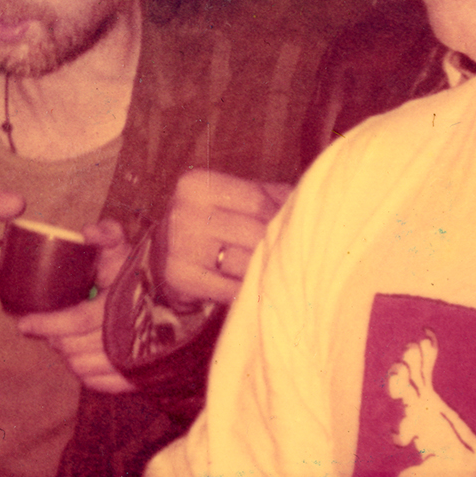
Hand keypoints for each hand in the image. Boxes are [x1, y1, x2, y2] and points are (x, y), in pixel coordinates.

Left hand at [13, 220, 132, 392]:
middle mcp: (129, 336)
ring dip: (68, 356)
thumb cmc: (139, 273)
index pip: (76, 320)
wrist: (175, 302)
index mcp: (120, 303)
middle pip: (75, 348)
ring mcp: (135, 361)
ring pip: (84, 368)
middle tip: (46, 328)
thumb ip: (107, 235)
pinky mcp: (139, 377)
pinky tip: (82, 358)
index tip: (23, 323)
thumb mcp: (123, 250)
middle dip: (55, 339)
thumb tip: (88, 232)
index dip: (47, 324)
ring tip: (63, 341)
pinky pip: (101, 384)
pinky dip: (86, 374)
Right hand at [158, 172, 289, 306]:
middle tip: (288, 254)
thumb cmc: (210, 223)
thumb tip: (314, 202)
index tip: (293, 229)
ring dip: (263, 270)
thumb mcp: (232, 198)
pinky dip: (246, 291)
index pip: (257, 201)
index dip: (280, 217)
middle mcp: (183, 212)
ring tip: (272, 270)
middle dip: (274, 246)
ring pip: (245, 263)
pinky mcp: (179, 278)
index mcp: (197, 185)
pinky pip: (231, 289)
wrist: (161, 255)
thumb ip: (270, 195)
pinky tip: (250, 287)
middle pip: (253, 233)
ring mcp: (179, 247)